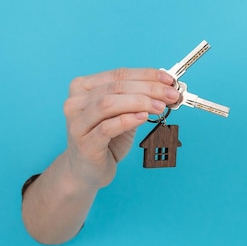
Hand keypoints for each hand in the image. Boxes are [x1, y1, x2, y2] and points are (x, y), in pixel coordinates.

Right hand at [62, 68, 179, 188]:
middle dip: (148, 89)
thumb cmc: (105, 141)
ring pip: (108, 103)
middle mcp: (75, 102)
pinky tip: (143, 117)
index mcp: (83, 87)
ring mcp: (77, 123)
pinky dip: (128, 119)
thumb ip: (136, 100)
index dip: (146, 75)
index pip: (119, 74)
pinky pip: (107, 127)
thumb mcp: (121, 115)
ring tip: (160, 107)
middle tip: (170, 94)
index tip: (168, 80)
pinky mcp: (84, 143)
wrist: (86, 171)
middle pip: (116, 87)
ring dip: (140, 102)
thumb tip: (164, 89)